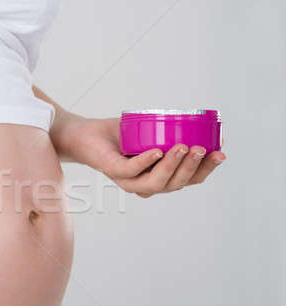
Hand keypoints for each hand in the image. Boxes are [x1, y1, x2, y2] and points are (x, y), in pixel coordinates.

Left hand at [52, 114, 225, 196]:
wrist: (85, 134)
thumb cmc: (119, 135)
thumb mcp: (151, 132)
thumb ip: (172, 132)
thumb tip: (202, 120)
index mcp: (158, 177)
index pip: (188, 180)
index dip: (206, 169)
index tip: (221, 152)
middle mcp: (144, 184)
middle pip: (175, 184)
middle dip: (193, 168)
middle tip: (203, 148)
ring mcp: (127, 180)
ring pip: (155, 183)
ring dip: (172, 166)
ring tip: (184, 147)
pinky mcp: (111, 170)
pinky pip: (131, 171)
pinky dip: (146, 162)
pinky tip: (157, 150)